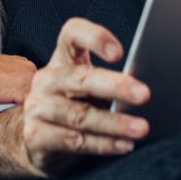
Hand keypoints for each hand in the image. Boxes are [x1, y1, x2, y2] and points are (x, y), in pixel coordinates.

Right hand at [21, 18, 150, 176]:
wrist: (40, 141)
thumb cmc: (75, 107)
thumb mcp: (90, 90)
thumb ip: (110, 84)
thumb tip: (143, 88)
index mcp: (62, 59)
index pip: (73, 34)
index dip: (94, 38)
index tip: (119, 53)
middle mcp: (47, 80)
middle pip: (80, 78)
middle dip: (115, 86)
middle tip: (143, 94)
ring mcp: (37, 108)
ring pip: (80, 115)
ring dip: (114, 123)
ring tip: (140, 128)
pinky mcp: (36, 136)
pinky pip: (74, 141)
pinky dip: (103, 144)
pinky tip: (124, 145)